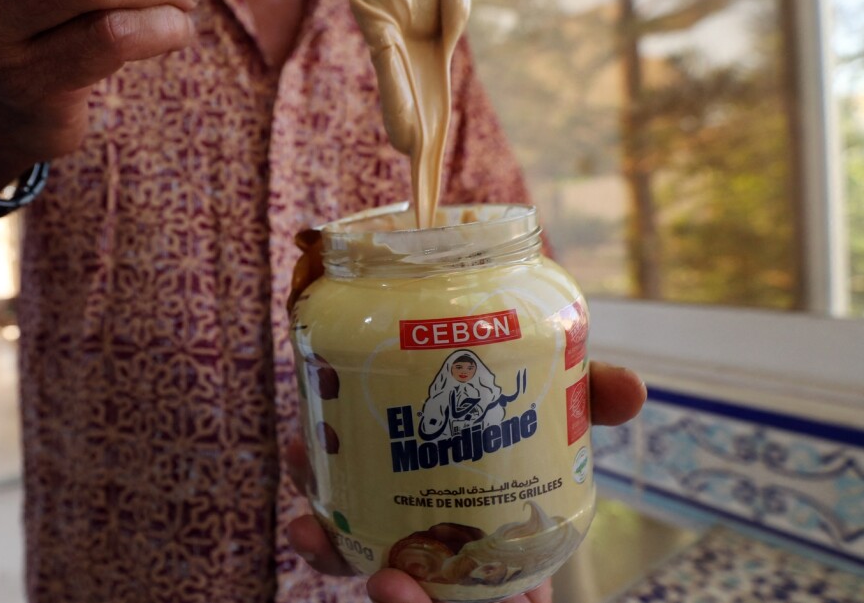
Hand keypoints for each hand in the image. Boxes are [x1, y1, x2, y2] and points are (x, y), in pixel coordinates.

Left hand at [285, 361, 646, 602]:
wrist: (459, 358)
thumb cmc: (520, 403)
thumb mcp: (559, 400)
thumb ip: (589, 398)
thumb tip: (632, 390)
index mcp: (506, 548)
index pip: (503, 601)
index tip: (468, 600)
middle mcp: (448, 552)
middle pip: (424, 601)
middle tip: (387, 581)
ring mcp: (393, 527)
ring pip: (360, 566)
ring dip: (333, 554)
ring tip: (311, 529)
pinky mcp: (355, 497)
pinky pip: (330, 514)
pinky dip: (314, 494)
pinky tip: (305, 460)